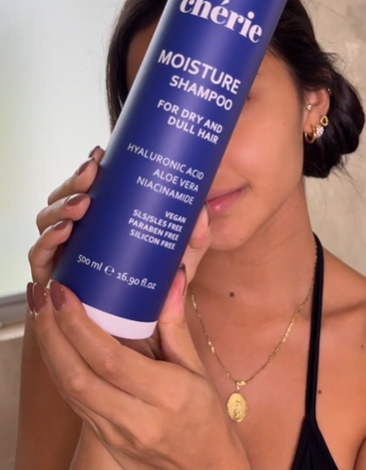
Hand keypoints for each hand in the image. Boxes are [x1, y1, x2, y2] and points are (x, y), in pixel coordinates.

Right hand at [29, 145, 211, 359]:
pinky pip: (40, 257)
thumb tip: (201, 214)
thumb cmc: (154, 288)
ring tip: (82, 206)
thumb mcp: (180, 259)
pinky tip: (63, 234)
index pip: (87, 185)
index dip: (88, 167)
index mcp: (103, 217)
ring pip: (48, 220)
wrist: (137, 335)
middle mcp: (79, 230)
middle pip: (64, 197)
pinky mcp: (54, 278)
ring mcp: (64, 253)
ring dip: (60, 208)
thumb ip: (194, 239)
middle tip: (91, 176)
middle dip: (73, 182)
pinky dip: (46, 242)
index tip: (99, 154)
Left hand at [30, 274, 249, 469]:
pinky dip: (58, 367)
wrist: (203, 469)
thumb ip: (176, 324)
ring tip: (42, 310)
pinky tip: (53, 341)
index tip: (65, 293)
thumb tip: (174, 277)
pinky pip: (72, 401)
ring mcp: (113, 434)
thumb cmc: (205, 417)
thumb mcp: (197, 369)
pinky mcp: (100, 440)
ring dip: (49, 347)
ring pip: (68, 390)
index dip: (80, 325)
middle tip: (44, 294)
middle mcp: (134, 419)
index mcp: (165, 395)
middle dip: (53, 331)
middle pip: (78, 375)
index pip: (109, 359)